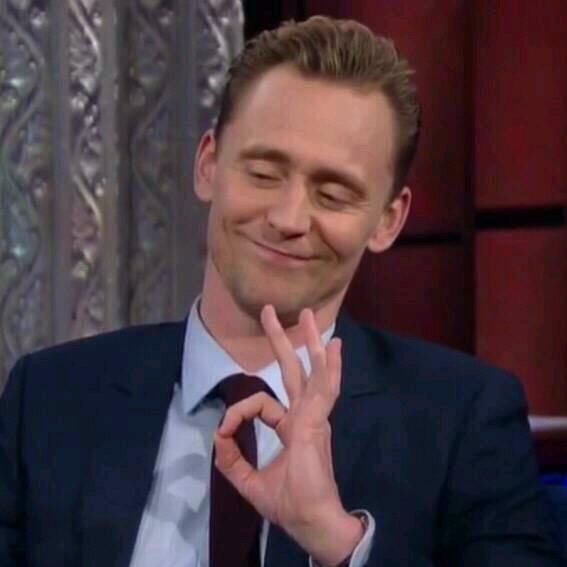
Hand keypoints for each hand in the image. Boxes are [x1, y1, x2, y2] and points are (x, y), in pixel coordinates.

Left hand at [213, 305, 363, 565]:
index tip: (225, 432)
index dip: (239, 413)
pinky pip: (323, 389)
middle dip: (282, 341)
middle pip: (292, 371)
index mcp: (291, 427)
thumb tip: (218, 437)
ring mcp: (314, 416)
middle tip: (273, 312)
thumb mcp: (249, 482)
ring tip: (308, 314)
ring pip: (311, 371)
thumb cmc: (289, 504)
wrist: (313, 522)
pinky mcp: (317, 422)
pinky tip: (334, 346)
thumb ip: (231, 460)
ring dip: (310, 342)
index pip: (263, 404)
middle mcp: (304, 415)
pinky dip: (330, 367)